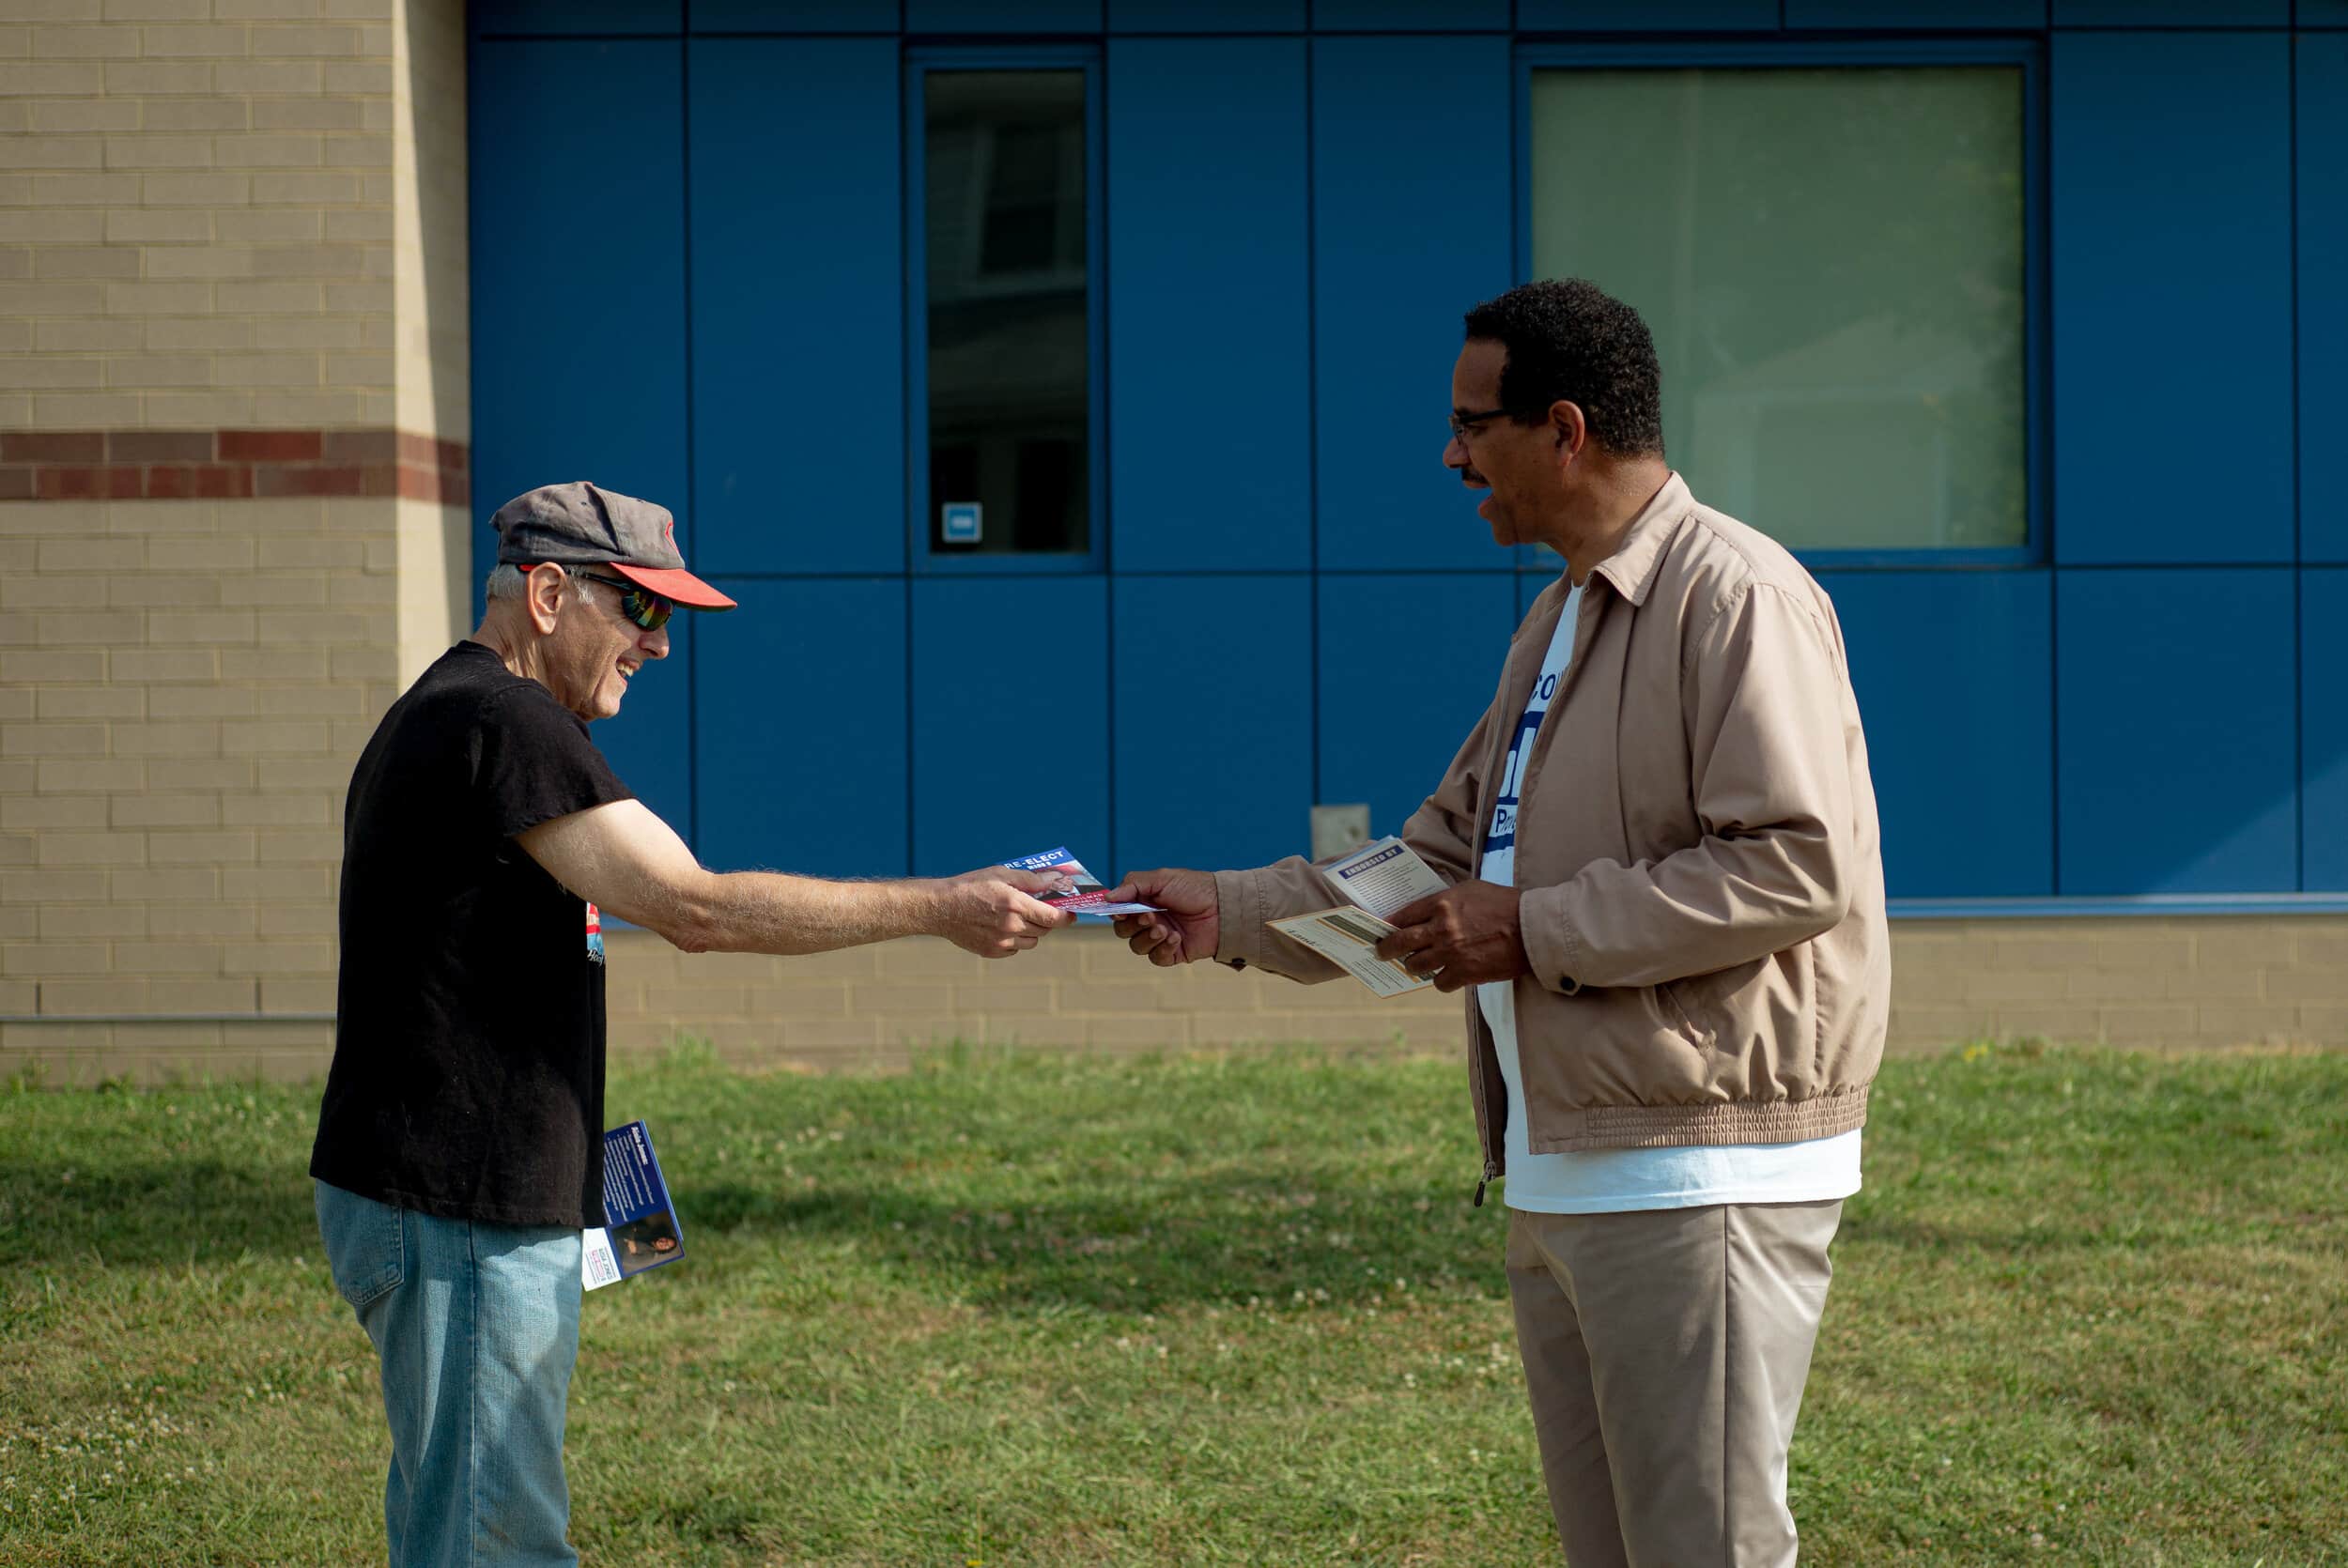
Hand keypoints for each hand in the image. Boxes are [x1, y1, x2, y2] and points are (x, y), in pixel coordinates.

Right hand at [933, 867, 1075, 957]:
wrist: (941, 908)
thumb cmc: (971, 886)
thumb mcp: (1001, 874)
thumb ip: (1031, 880)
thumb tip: (1054, 881)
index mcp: (1015, 904)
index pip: (1053, 917)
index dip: (1067, 917)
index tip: (1072, 914)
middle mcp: (1011, 926)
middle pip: (1044, 929)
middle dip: (1046, 920)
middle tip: (1040, 910)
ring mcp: (1001, 942)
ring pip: (1032, 942)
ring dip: (1032, 931)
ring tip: (1018, 917)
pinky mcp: (992, 952)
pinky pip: (1015, 949)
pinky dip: (1015, 940)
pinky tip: (1003, 927)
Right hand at [1105, 867, 1217, 966]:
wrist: (1223, 907)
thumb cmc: (1194, 888)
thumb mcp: (1162, 878)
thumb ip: (1132, 885)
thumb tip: (1107, 897)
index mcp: (1144, 901)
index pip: (1118, 911)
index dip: (1115, 913)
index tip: (1118, 912)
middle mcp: (1149, 920)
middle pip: (1123, 931)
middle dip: (1133, 925)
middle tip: (1149, 917)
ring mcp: (1160, 938)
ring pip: (1137, 947)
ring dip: (1148, 938)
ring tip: (1165, 928)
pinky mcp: (1173, 953)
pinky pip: (1156, 958)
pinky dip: (1163, 949)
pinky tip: (1177, 938)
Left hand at [1374, 882, 1527, 992]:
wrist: (1532, 928)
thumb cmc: (1505, 904)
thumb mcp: (1472, 890)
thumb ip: (1447, 900)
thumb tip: (1427, 911)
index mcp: (1442, 904)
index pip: (1403, 915)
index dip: (1390, 924)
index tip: (1384, 930)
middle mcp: (1441, 928)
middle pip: (1400, 943)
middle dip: (1387, 949)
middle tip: (1382, 953)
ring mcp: (1451, 953)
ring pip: (1416, 966)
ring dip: (1414, 966)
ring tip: (1417, 965)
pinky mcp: (1464, 973)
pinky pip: (1439, 983)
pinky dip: (1441, 980)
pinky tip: (1447, 975)